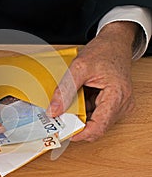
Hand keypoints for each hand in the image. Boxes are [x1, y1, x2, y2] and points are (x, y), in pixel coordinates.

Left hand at [47, 21, 137, 141]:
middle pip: (96, 127)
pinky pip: (97, 114)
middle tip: (59, 119)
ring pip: (95, 121)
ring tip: (66, 107)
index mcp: (117, 96)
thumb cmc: (104, 51)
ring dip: (80, 117)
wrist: (115, 42)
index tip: (63, 133)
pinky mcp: (114, 103)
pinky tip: (76, 101)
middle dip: (77, 125)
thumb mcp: (79, 67)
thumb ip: (65, 90)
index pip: (98, 128)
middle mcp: (122, 104)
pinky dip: (84, 110)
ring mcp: (119, 105)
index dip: (79, 134)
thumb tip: (54, 111)